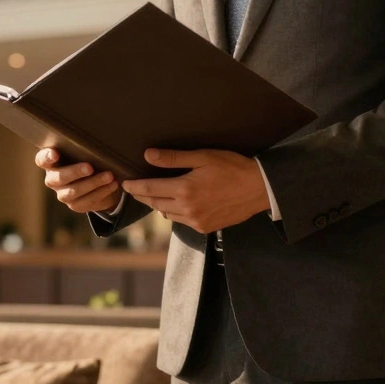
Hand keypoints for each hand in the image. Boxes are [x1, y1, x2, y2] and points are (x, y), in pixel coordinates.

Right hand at [35, 149, 121, 213]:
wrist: (99, 181)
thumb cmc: (88, 158)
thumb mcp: (84, 151)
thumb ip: (83, 146)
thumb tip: (98, 134)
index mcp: (51, 163)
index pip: (42, 160)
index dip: (47, 157)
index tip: (55, 154)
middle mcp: (53, 180)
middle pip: (58, 178)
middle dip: (75, 172)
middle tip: (90, 167)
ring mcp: (63, 194)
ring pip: (74, 191)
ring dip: (93, 183)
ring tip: (109, 176)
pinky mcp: (75, 205)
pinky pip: (87, 201)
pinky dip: (102, 192)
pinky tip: (113, 185)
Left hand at [122, 148, 270, 232]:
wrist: (259, 189)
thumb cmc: (233, 168)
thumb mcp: (203, 157)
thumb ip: (174, 158)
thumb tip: (148, 155)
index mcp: (184, 190)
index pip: (150, 189)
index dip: (135, 186)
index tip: (125, 184)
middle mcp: (187, 209)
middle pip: (155, 203)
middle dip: (143, 195)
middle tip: (134, 189)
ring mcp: (196, 221)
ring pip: (167, 214)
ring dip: (159, 204)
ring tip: (156, 193)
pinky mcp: (205, 228)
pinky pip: (181, 221)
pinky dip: (175, 212)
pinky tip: (177, 203)